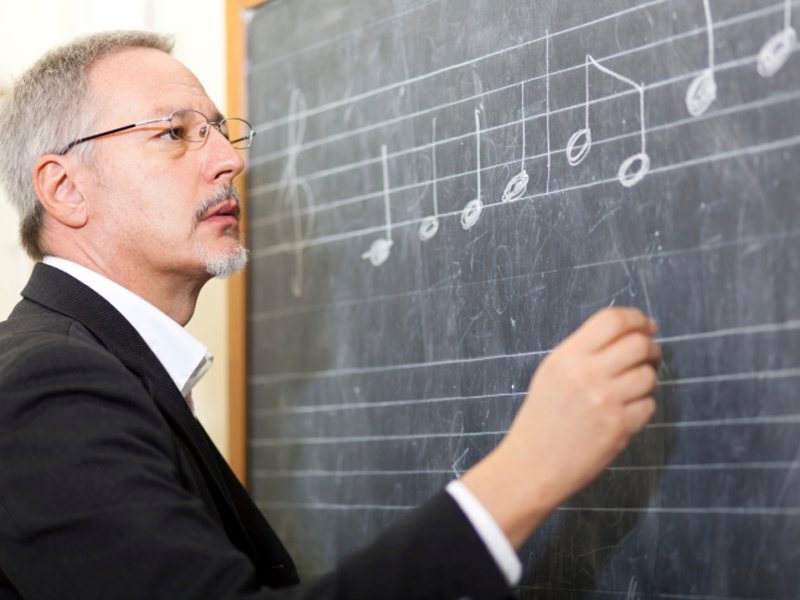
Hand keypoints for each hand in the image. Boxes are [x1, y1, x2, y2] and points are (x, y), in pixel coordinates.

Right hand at [460, 307, 660, 548]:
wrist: (533, 465)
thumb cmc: (543, 418)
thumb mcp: (553, 373)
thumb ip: (586, 351)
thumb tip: (631, 332)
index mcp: (566, 357)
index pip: (612, 320)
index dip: (635, 318)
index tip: (646, 325)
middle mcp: (586, 375)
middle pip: (638, 344)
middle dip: (649, 347)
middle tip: (647, 356)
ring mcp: (605, 401)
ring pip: (648, 375)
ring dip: (646, 379)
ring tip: (628, 389)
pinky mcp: (620, 427)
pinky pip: (649, 405)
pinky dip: (641, 407)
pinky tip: (622, 413)